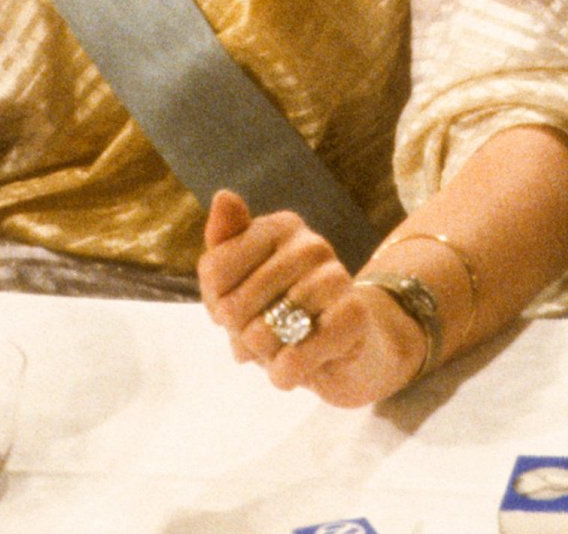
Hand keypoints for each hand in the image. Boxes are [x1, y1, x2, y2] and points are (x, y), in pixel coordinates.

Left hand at [198, 190, 426, 406]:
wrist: (347, 348)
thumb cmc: (283, 309)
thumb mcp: (243, 280)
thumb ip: (224, 243)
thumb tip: (224, 195)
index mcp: (280, 226)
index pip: (214, 271)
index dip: (214, 303)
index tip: (231, 309)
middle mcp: (310, 244)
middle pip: (234, 305)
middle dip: (237, 334)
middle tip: (255, 339)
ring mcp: (336, 278)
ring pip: (263, 332)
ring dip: (262, 357)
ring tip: (276, 352)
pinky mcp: (354, 318)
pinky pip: (297, 355)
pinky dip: (284, 373)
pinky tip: (290, 370)